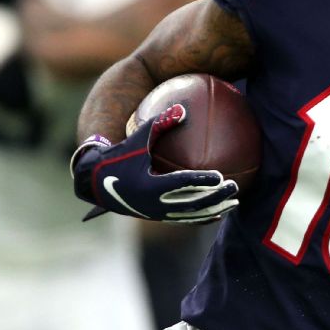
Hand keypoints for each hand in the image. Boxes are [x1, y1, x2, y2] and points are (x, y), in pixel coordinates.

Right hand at [71, 103, 239, 222]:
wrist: (95, 182)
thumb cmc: (119, 156)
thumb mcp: (137, 139)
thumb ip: (159, 123)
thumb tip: (182, 108)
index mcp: (148, 184)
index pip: (180, 183)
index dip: (201, 180)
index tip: (220, 176)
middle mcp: (153, 203)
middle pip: (191, 203)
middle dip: (215, 197)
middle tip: (234, 187)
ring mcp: (156, 213)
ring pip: (191, 216)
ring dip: (214, 210)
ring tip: (235, 203)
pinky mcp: (157, 217)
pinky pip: (183, 220)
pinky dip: (202, 218)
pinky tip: (218, 214)